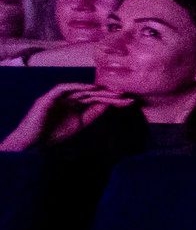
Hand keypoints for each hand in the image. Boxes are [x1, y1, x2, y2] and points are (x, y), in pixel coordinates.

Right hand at [1, 82, 132, 150]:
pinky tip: (91, 88)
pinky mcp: (48, 98)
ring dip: (97, 89)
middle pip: (91, 93)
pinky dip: (77, 86)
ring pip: (80, 89)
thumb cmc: (53, 133)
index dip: (113, 99)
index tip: (130, 101)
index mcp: (75, 104)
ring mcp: (58, 97)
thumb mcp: (79, 123)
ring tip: (112, 90)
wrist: (31, 143)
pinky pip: (63, 88)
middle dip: (109, 94)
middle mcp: (68, 98)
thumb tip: (110, 103)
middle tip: (126, 95)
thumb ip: (93, 113)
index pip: (97, 99)